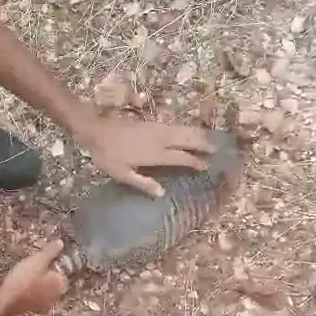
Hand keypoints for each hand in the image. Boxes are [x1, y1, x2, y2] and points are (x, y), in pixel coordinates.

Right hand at [0, 240, 67, 315]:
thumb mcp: (38, 260)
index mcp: (60, 283)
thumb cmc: (24, 278)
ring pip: (43, 292)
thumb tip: (61, 243)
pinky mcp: (33, 311)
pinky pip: (34, 299)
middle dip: (43, 277)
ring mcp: (45, 306)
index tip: (37, 263)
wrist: (7, 300)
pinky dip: (29, 295)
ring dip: (36, 286)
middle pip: (52, 283)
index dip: (48, 266)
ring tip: (23, 279)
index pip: (60, 272)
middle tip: (29, 270)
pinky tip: (19, 290)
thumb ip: (50, 252)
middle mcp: (57, 296)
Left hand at [79, 116, 213, 196]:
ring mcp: (158, 128)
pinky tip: (190, 132)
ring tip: (211, 139)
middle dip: (203, 145)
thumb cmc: (107, 155)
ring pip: (184, 130)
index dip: (195, 162)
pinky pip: (176, 126)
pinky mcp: (153, 123)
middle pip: (188, 140)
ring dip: (198, 134)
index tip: (206, 167)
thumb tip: (162, 193)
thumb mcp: (122, 174)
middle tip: (218, 149)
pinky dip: (187, 129)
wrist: (96, 129)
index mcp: (155, 154)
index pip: (182, 158)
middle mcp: (161, 139)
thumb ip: (143, 183)